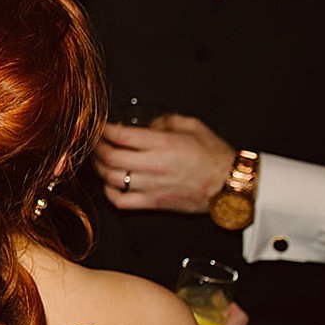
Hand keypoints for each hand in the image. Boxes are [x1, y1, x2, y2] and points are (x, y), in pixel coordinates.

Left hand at [94, 114, 232, 213]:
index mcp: (163, 144)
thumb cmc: (214, 155)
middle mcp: (154, 165)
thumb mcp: (193, 126)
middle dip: (96, 147)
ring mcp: (151, 187)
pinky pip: (120, 201)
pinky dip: (108, 192)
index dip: (103, 129)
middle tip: (94, 141)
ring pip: (110, 178)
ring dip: (99, 167)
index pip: (121, 135)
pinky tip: (110, 183)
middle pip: (110, 157)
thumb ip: (166, 120)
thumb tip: (148, 123)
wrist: (230, 185)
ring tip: (99, 159)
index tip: (99, 125)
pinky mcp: (153, 203)